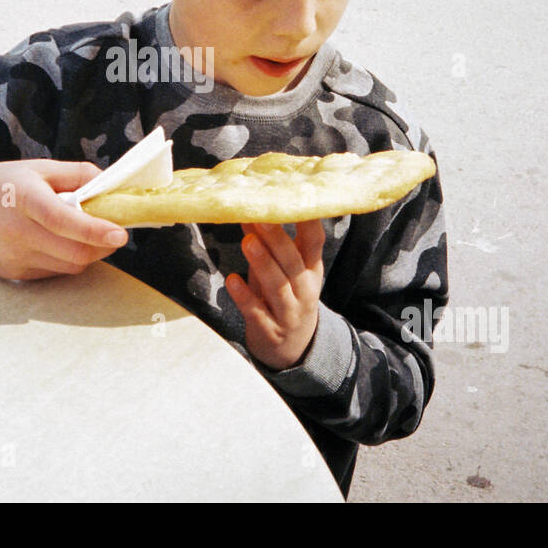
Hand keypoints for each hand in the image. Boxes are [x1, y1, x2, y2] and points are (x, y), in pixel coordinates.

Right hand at [0, 159, 128, 280]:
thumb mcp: (37, 168)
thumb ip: (77, 174)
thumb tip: (111, 186)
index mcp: (24, 199)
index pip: (63, 220)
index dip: (95, 230)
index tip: (121, 234)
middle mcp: (16, 232)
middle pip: (73, 253)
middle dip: (102, 246)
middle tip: (113, 233)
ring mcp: (13, 258)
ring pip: (68, 266)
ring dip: (87, 253)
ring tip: (84, 234)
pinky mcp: (13, 274)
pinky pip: (54, 272)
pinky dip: (66, 260)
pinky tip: (58, 243)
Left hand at [226, 220, 325, 370]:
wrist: (293, 350)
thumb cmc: (285, 298)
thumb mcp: (283, 270)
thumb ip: (267, 243)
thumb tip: (248, 208)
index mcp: (310, 270)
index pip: (314, 242)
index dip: (307, 221)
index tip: (297, 197)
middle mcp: (304, 289)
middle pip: (292, 262)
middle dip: (277, 239)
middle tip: (261, 216)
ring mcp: (289, 312)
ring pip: (278, 286)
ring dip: (263, 263)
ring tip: (248, 241)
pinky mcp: (269, 329)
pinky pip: (257, 311)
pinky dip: (245, 296)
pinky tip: (233, 280)